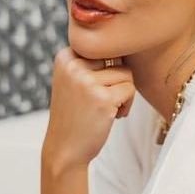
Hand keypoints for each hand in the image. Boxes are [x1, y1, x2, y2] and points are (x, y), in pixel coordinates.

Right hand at [43, 47, 134, 168]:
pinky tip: (111, 116)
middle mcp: (73, 65)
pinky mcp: (101, 98)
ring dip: (123, 94)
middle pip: (117, 58)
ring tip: (106, 109)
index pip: (105, 48)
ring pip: (127, 74)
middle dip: (117, 80)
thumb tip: (129, 43)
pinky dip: (126, 105)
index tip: (94, 89)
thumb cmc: (76, 115)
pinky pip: (130, 90)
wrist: (64, 150)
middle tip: (103, 100)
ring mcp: (86, 81)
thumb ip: (92, 61)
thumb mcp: (74, 81)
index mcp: (65, 56)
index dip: (108, 70)